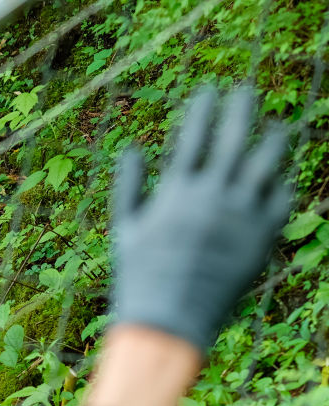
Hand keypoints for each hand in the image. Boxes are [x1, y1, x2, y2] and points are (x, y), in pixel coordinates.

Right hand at [111, 86, 291, 352]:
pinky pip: (281, 199)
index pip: (193, 135)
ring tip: (278, 127)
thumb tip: (132, 147)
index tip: (208, 89)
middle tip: (246, 90)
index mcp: (177, 190)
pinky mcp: (263, 236)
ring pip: (266, 163)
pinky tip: (281, 176)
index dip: (202, 109)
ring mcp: (241, 214)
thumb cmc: (141, 272)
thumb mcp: (124, 226)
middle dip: (240, 109)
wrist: (170, 316)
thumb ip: (129, 184)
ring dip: (274, 140)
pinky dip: (281, 183)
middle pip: (233, 138)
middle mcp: (212, 195)